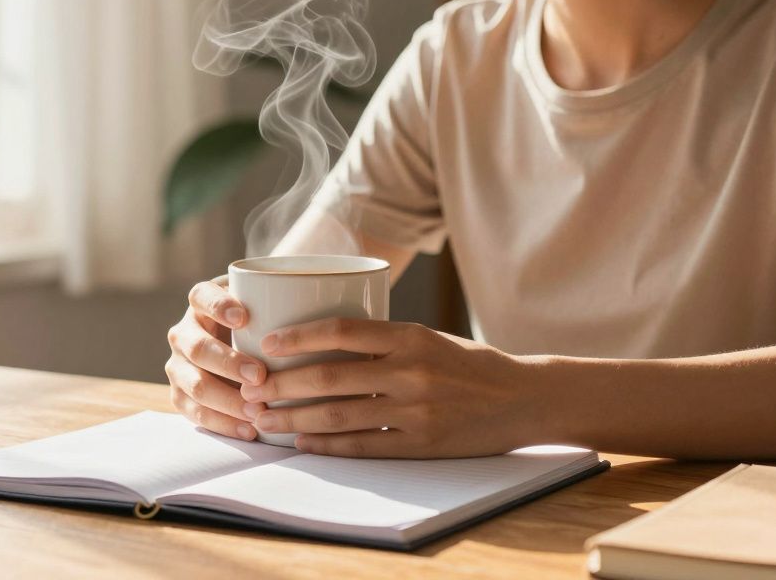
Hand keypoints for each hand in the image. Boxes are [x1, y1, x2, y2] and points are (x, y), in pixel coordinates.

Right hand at [165, 277, 267, 440]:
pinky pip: (196, 414)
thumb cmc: (257, 326)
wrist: (230, 352)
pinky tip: (248, 430)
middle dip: (229, 363)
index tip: (243, 318)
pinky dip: (224, 423)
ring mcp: (177, 366)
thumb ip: (278, 306)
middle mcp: (183, 333)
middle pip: (198, 348)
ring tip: (258, 411)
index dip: (218, 307)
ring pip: (196, 385)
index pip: (202, 297)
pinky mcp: (179, 396)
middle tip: (260, 375)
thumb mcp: (262, 309)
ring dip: (228, 400)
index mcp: (200, 304)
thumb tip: (318, 303)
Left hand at [238, 319, 539, 457]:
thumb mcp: (428, 337)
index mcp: (410, 336)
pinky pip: (363, 445)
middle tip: (251, 387)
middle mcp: (411, 371)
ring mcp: (416, 410)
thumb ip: (382, 340)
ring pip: (339, 415)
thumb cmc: (468, 364)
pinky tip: (303, 442)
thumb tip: (320, 341)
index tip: (269, 343)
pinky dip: (328, 445)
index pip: (341, 330)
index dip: (299, 337)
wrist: (523, 398)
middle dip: (282, 384)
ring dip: (294, 418)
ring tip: (263, 419)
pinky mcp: (422, 443)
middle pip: (330, 376)